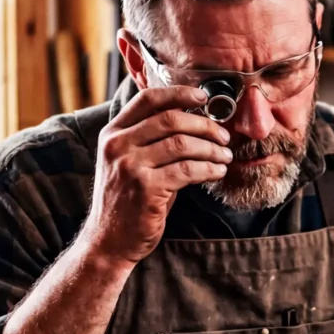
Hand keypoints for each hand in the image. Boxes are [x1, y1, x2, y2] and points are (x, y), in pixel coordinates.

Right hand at [81, 86, 233, 266]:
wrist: (109, 240)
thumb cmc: (128, 200)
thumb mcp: (130, 162)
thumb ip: (152, 140)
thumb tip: (195, 121)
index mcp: (113, 133)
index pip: (147, 99)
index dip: (179, 93)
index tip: (203, 97)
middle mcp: (117, 145)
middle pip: (170, 119)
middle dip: (204, 125)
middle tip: (223, 135)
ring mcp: (129, 166)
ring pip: (182, 143)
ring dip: (211, 148)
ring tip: (224, 155)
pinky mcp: (145, 188)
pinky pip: (187, 170)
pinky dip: (208, 169)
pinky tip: (217, 172)